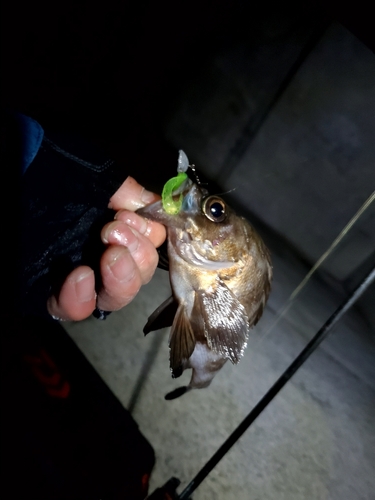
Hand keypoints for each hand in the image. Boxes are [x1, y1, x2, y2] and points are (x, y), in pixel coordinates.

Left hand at [47, 177, 165, 320]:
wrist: (10, 168)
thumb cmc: (49, 168)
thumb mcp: (97, 175)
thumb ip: (128, 193)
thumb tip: (157, 209)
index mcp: (114, 231)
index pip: (147, 250)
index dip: (148, 240)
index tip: (132, 218)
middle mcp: (99, 256)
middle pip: (137, 277)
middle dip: (137, 256)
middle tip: (115, 231)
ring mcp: (76, 277)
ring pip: (114, 298)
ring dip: (122, 278)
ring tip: (109, 254)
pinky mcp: (47, 293)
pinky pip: (73, 309)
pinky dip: (81, 298)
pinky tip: (81, 275)